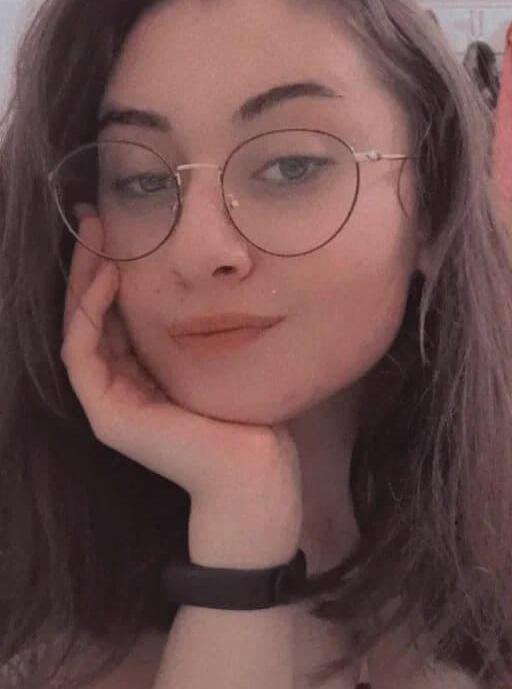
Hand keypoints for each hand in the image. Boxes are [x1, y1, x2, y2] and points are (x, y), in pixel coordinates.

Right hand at [60, 210, 302, 559]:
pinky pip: (81, 351)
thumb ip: (202, 323)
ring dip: (83, 277)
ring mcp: (107, 403)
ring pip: (78, 326)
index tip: (115, 223)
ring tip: (95, 233)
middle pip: (89, 314)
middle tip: (93, 216)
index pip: (111, 313)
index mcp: (141, 376)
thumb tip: (212, 271)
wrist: (256, 471)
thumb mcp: (219, 354)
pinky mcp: (106, 415)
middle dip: (88, 263)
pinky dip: (89, 311)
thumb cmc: (250, 415)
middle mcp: (118, 388)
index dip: (106, 268)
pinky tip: (109, 275)